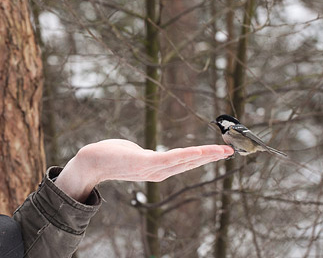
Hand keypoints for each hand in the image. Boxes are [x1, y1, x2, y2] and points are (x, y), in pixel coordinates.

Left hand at [54, 139, 233, 201]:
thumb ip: (145, 156)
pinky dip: (185, 156)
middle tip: (231, 151)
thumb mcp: (134, 155)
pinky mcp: (144, 162)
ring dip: (204, 156)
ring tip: (222, 151)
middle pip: (190, 164)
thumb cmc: (110, 155)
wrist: (92, 161)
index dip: (203, 158)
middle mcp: (158, 172)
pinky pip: (169, 159)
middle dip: (211, 158)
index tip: (221, 152)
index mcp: (158, 169)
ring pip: (183, 161)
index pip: (185, 163)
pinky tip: (199, 151)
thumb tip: (146, 153)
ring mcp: (152, 169)